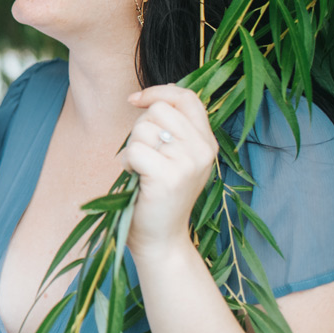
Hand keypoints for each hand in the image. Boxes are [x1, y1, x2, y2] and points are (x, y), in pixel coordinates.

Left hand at [120, 84, 217, 259]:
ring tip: (142, 171)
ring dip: (132, 147)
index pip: (186, 97)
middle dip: (140, 127)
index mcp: (207, 142)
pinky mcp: (169, 176)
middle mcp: (204, 150)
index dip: (158, 92)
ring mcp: (189, 163)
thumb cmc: (158, 196)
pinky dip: (126, 163)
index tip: (135, 101)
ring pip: (143, 128)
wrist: (161, 240)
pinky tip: (135, 180)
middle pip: (159, 109)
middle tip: (144, 156)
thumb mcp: (175, 157)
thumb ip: (172, 127)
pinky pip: (134, 150)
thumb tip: (153, 92)